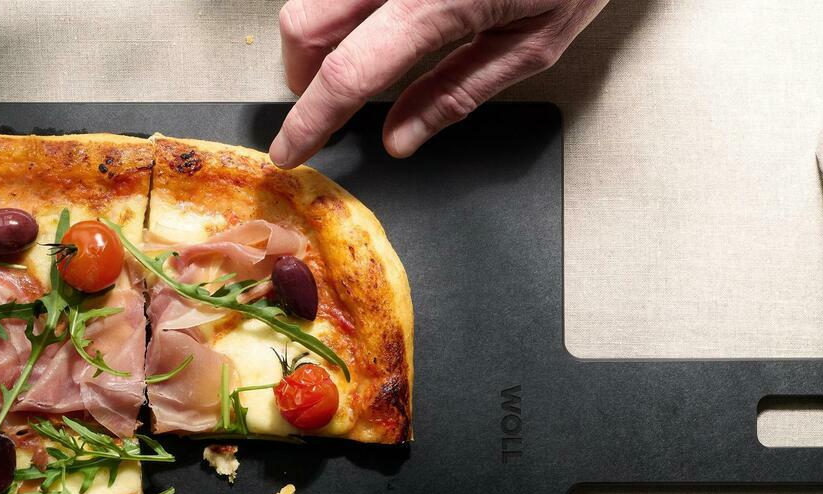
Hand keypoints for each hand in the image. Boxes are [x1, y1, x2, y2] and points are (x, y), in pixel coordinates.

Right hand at [271, 0, 609, 165]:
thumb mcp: (533, 44)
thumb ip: (456, 93)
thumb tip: (399, 138)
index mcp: (437, 3)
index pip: (347, 74)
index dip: (310, 120)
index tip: (289, 150)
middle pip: (306, 23)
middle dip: (302, 71)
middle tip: (326, 101)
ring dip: (319, 32)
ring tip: (355, 55)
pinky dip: (346, 6)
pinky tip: (374, 20)